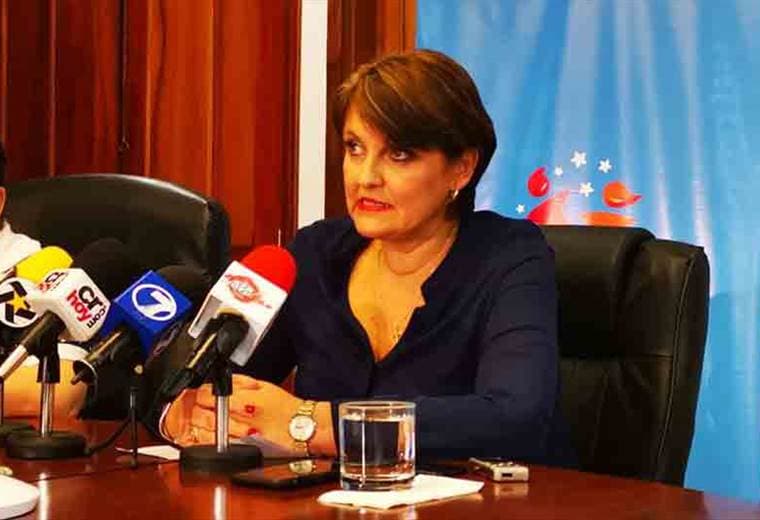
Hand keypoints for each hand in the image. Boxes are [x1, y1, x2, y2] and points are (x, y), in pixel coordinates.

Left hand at [163, 374, 301, 447]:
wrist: (301, 429)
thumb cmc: (286, 408)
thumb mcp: (263, 385)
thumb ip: (239, 382)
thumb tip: (220, 381)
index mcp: (244, 402)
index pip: (208, 395)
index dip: (201, 393)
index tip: (203, 393)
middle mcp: (239, 421)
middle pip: (202, 414)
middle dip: (197, 408)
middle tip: (200, 405)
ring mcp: (237, 439)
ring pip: (204, 432)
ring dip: (199, 424)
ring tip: (204, 419)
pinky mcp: (239, 452)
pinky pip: (213, 448)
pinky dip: (207, 440)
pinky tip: (210, 435)